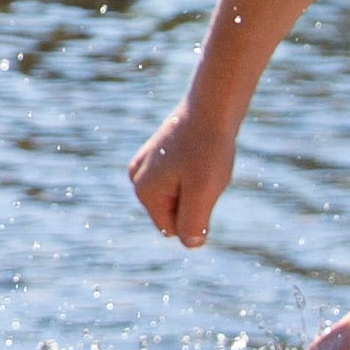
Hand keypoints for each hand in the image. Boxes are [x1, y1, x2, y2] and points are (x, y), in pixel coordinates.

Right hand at [127, 100, 238, 247]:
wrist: (212, 106)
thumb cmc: (208, 149)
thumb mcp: (203, 192)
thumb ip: (193, 223)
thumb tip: (190, 243)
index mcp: (144, 192)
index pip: (174, 230)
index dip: (196, 214)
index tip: (203, 184)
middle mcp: (137, 179)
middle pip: (173, 213)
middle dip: (193, 200)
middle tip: (204, 172)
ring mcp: (144, 165)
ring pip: (178, 196)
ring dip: (195, 186)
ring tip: (202, 162)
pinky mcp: (156, 155)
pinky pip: (178, 180)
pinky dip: (193, 172)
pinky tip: (197, 153)